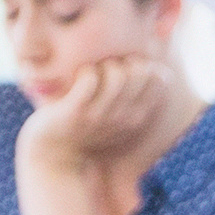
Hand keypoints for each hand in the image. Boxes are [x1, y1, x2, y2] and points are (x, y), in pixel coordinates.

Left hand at [14, 54, 178, 169]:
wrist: (54, 155)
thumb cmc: (86, 128)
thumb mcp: (117, 116)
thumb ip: (134, 94)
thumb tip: (152, 59)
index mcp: (137, 117)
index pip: (160, 80)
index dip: (146, 63)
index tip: (128, 66)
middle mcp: (123, 118)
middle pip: (141, 72)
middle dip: (125, 60)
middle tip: (108, 65)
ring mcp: (99, 115)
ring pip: (118, 74)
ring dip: (105, 64)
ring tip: (94, 70)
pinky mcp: (76, 112)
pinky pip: (90, 79)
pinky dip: (86, 71)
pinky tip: (79, 76)